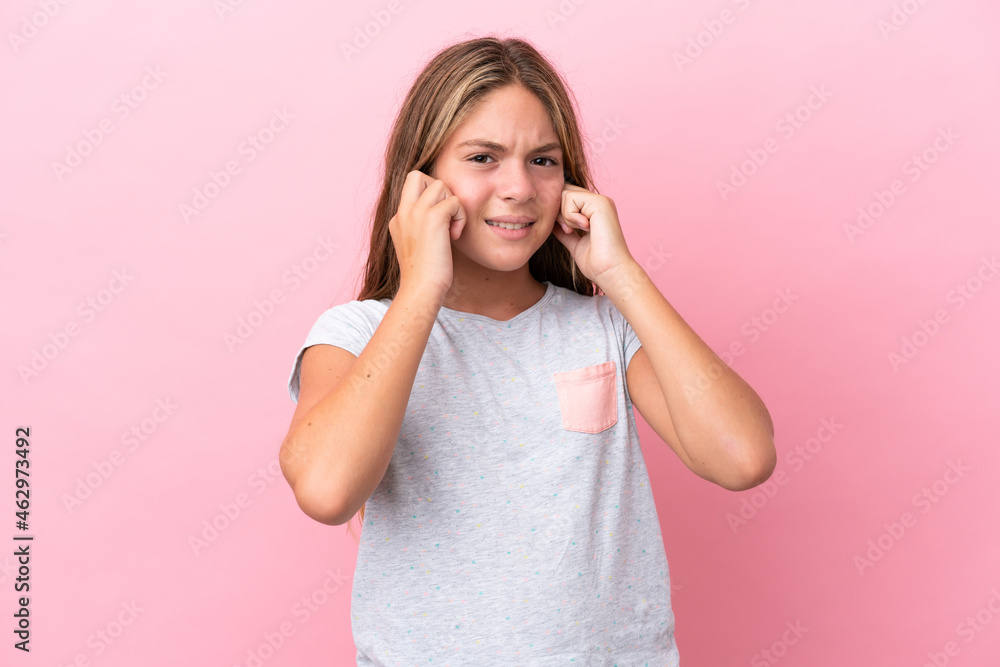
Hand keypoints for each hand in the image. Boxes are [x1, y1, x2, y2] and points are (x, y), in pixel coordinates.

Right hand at [389, 169, 467, 297]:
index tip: (438, 220)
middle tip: (445, 215)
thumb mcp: (417, 245)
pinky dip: (460, 217)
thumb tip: (442, 217)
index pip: (411, 187)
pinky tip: (455, 237)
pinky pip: (455, 201)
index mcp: (398, 219)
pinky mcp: (433, 218)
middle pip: (418, 175)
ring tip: (451, 228)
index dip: (429, 195)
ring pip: (440, 184)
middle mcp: (403, 212)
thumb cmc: (424, 275)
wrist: (421, 289)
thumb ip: (421, 227)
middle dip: (438, 189)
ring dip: (452, 204)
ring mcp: (416, 213)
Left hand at [551, 183, 635, 288]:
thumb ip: (564, 231)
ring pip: (565, 194)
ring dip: (564, 216)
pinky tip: (585, 228)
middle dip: (558, 211)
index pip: (568, 197)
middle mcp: (599, 202)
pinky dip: (570, 216)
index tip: (566, 230)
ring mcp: (601, 201)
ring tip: (577, 230)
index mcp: (595, 210)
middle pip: (564, 191)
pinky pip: (570, 199)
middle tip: (568, 230)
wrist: (609, 272)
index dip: (559, 211)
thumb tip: (552, 224)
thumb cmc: (597, 263)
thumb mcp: (575, 243)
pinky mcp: (600, 203)